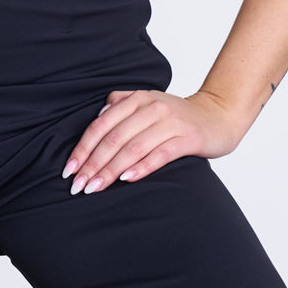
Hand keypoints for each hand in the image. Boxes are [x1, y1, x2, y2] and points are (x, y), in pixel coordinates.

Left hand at [62, 89, 246, 194]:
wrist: (218, 115)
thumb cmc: (177, 116)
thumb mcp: (148, 103)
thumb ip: (122, 104)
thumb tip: (98, 116)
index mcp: (137, 99)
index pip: (101, 125)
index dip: (83, 148)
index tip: (69, 170)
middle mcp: (151, 107)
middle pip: (114, 138)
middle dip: (92, 164)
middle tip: (78, 186)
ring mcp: (171, 122)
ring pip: (133, 147)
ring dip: (111, 170)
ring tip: (95, 188)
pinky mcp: (188, 138)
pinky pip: (160, 153)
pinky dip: (141, 167)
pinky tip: (126, 179)